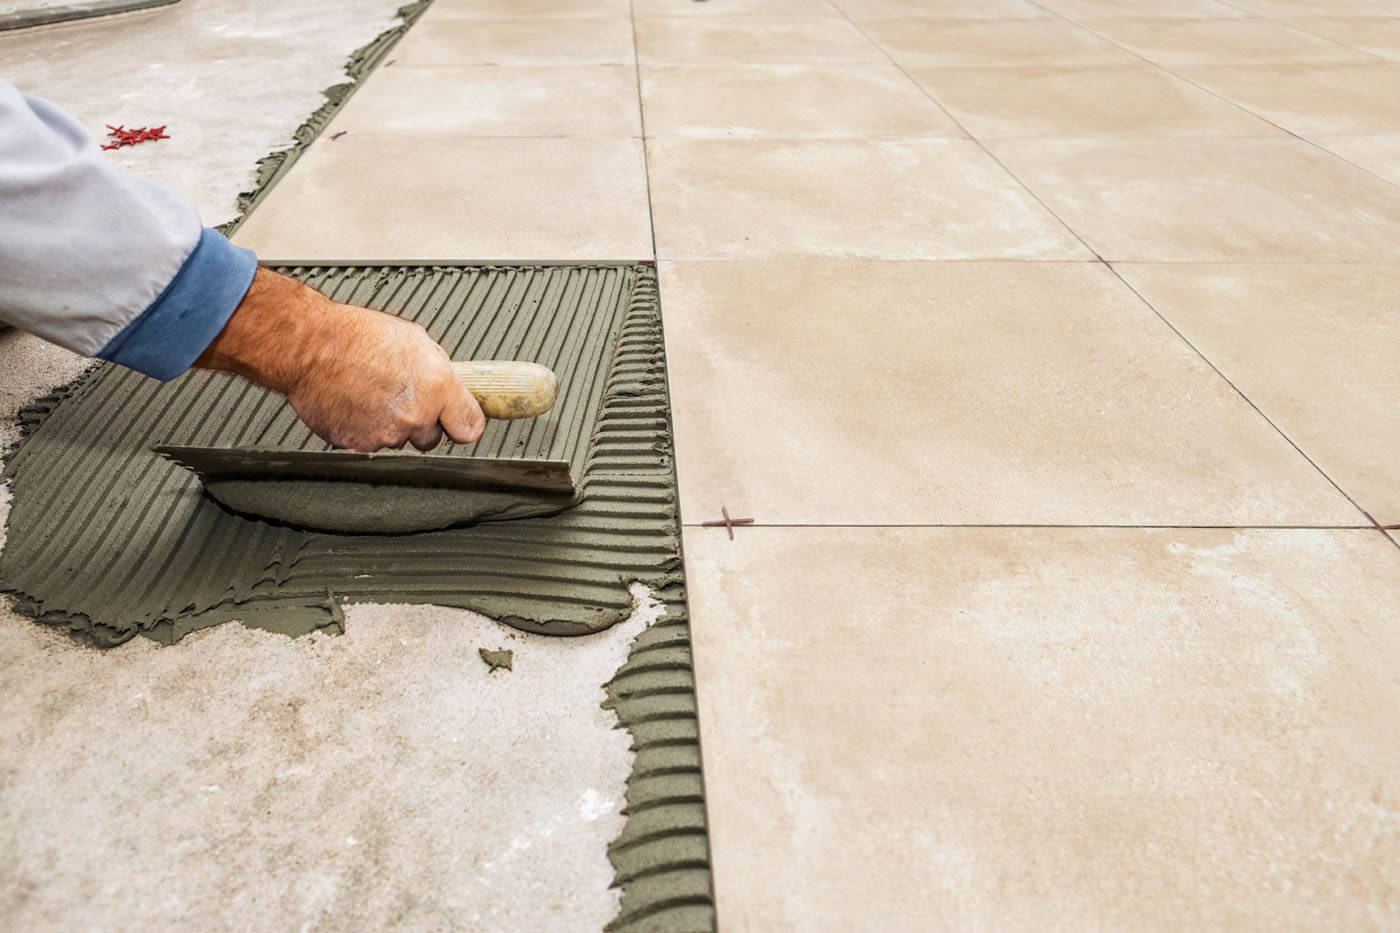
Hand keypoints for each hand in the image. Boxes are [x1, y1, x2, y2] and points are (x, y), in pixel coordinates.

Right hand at [194, 268, 484, 451]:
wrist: (308, 347)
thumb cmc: (355, 336)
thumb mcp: (413, 338)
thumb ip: (437, 367)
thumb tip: (447, 380)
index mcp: (438, 387)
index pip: (470, 428)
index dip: (463, 423)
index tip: (458, 421)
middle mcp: (416, 416)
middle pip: (432, 438)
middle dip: (421, 422)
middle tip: (400, 398)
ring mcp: (387, 434)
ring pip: (399, 440)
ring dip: (390, 424)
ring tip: (370, 393)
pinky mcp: (359, 444)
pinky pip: (370, 443)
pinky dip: (364, 428)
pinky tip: (354, 403)